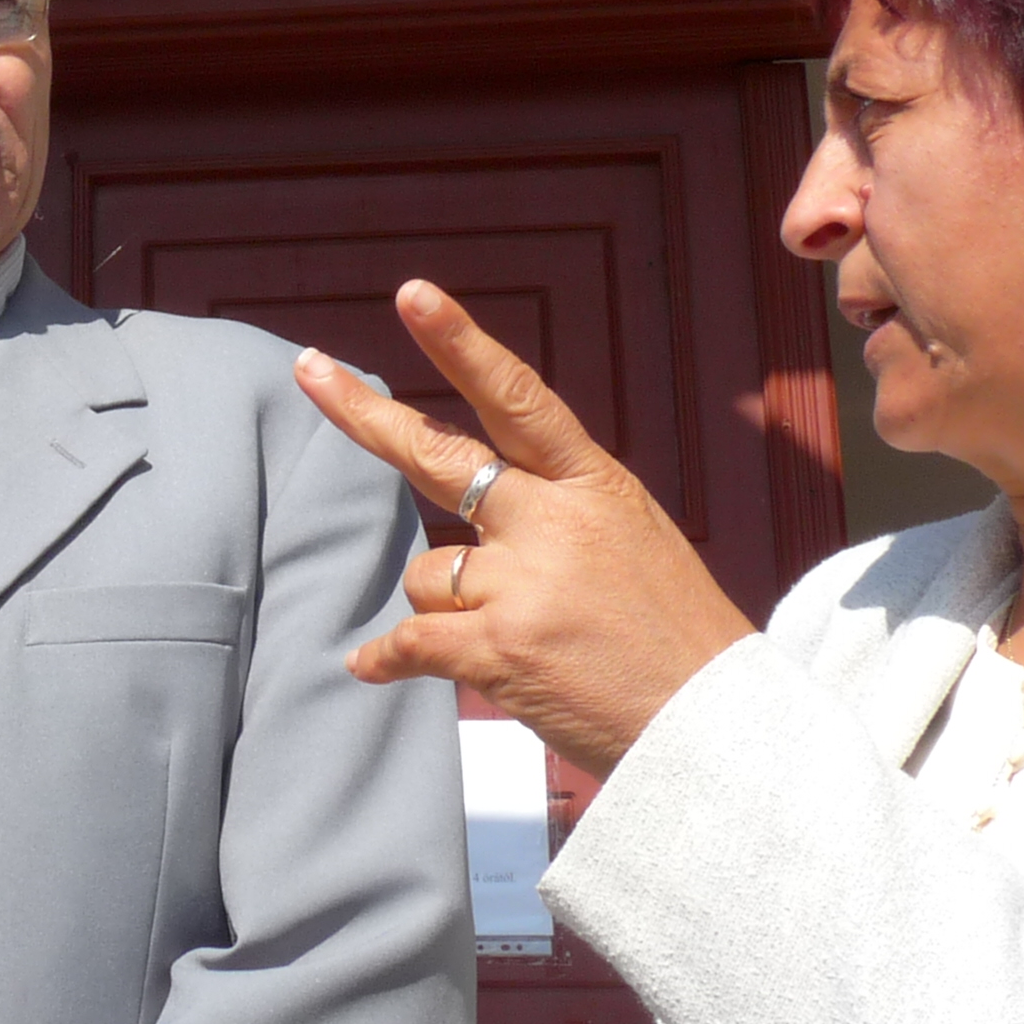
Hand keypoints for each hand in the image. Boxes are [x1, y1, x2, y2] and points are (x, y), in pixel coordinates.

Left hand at [295, 281, 755, 780]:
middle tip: (308, 368)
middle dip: (364, 412)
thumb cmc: (674, 638)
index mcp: (595, 486)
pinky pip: (408, 642)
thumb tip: (470, 513)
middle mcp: (553, 522)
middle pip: (438, 455)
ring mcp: (524, 584)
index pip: (518, 398)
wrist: (715, 727)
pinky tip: (366, 666)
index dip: (461, 345)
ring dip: (448, 605)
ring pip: (427, 574)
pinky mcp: (499, 650)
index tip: (415, 296)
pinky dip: (383, 659)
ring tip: (523, 640)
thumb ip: (556, 513)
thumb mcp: (633, 541)